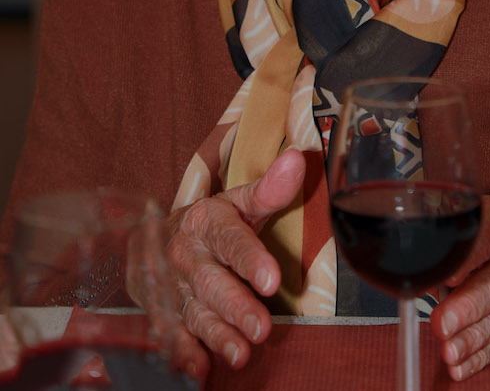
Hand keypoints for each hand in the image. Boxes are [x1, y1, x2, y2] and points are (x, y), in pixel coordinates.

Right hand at [129, 148, 305, 381]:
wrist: (154, 239)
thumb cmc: (210, 223)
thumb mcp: (237, 203)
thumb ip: (269, 189)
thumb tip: (298, 159)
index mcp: (205, 221)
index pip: (231, 240)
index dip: (251, 259)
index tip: (272, 279)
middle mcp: (185, 254)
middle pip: (212, 282)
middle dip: (236, 306)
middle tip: (261, 327)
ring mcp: (172, 287)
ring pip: (194, 312)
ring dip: (216, 335)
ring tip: (241, 353)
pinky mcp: (163, 313)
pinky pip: (171, 333)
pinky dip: (183, 352)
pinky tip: (199, 368)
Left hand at [430, 195, 489, 380]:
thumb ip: (463, 228)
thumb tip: (430, 260)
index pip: (487, 238)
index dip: (466, 258)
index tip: (446, 274)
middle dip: (465, 309)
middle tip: (441, 322)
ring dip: (469, 340)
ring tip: (448, 350)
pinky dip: (480, 357)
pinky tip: (460, 366)